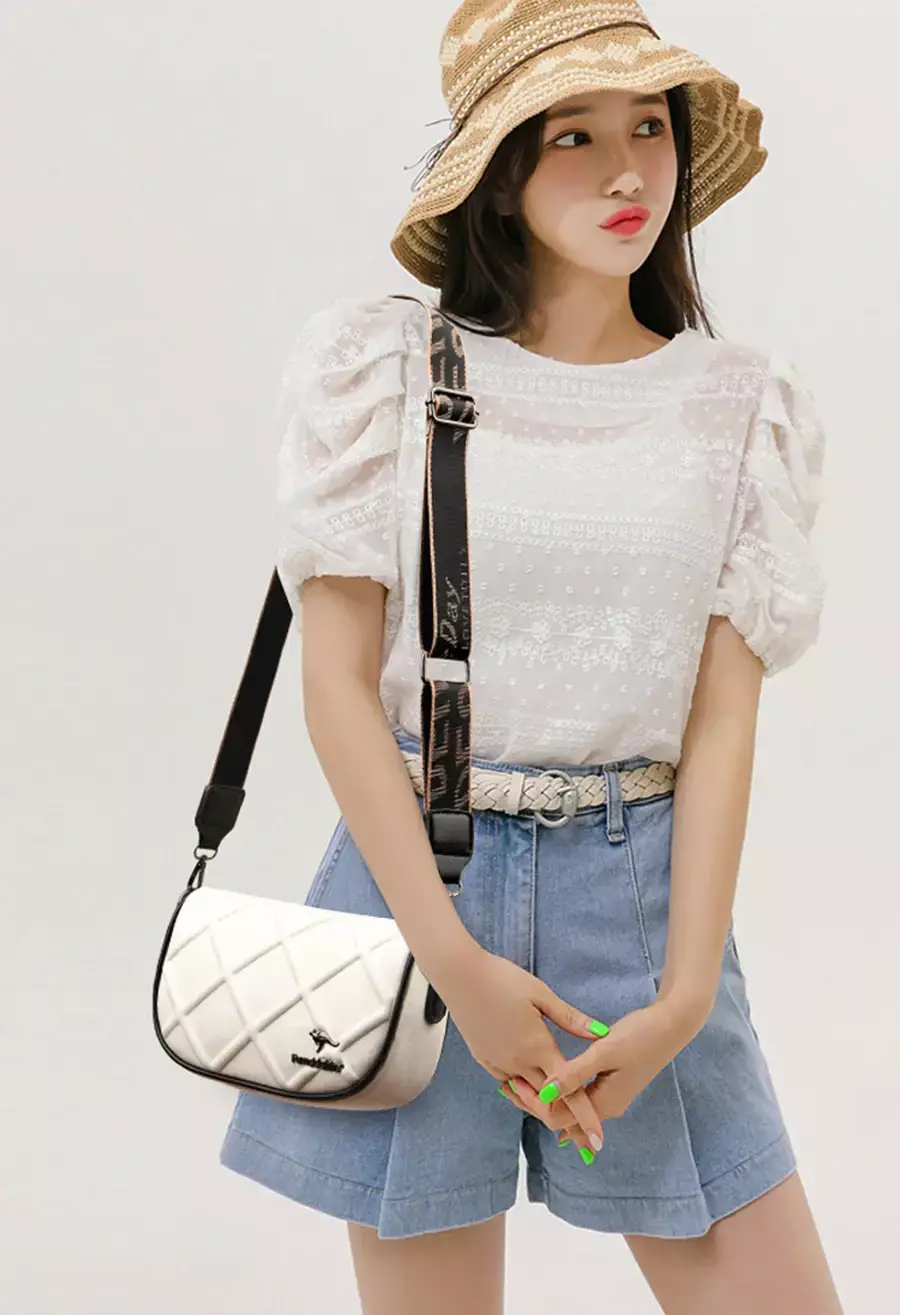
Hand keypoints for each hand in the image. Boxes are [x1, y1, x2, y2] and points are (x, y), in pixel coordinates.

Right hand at [438, 944, 610, 1146]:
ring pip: (526, 1097)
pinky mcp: (485, 1060)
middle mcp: (518, 1063)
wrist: (460, 976)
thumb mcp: (541, 995)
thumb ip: (571, 1019)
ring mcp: (499, 1064)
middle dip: (569, 1121)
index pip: (568, 1090)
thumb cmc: (502, 979)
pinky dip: (523, 1091)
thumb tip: (601, 1032)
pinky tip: (531, 1088)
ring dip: (544, 1106)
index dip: (586, 1116)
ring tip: (561, 1115)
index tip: (599, 1140)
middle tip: (586, 1139)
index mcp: (537, 1048)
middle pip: (548, 1104)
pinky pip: (509, 1084)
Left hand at [498, 997, 708, 1157]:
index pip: (559, 1119)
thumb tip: (545, 1095)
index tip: (511, 1084)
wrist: (671, 1026)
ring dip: (546, 1100)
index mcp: (604, 1102)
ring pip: (571, 1109)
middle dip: (535, 1105)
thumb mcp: (604, 1052)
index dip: (533, 1105)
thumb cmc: (639, 1035)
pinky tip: (546, 1079)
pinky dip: (560, 1093)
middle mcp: (607, 1107)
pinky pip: (579, 1098)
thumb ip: (574, 1074)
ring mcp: (610, 1097)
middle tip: (507, 1086)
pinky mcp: (611, 1084)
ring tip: (519, 1083)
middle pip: (563, 1119)